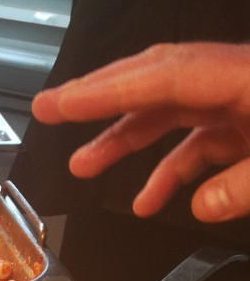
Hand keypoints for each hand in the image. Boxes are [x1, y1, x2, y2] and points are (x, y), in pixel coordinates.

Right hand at [33, 42, 249, 223]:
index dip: (109, 90)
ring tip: (83, 165)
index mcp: (248, 77)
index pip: (165, 76)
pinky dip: (170, 167)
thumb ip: (243, 185)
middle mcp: (238, 79)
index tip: (63, 104)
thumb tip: (202, 204)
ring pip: (171, 108)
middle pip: (157, 78)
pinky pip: (199, 138)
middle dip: (99, 95)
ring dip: (124, 138)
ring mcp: (242, 98)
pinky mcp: (248, 119)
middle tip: (50, 109)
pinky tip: (148, 200)